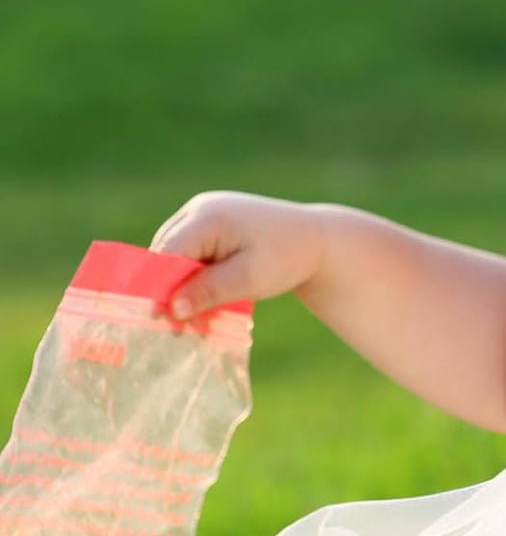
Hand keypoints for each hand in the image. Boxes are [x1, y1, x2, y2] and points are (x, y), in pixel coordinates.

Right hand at [149, 190, 326, 320]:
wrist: (315, 240)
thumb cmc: (286, 258)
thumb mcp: (249, 279)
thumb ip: (208, 291)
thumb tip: (170, 309)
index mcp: (208, 217)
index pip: (167, 254)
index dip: (159, 287)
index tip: (159, 320)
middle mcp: (200, 208)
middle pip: (167, 254)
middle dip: (171, 289)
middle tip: (176, 327)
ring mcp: (204, 212)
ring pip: (177, 255)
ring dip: (183, 285)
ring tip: (194, 319)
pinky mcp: (211, 223)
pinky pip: (191, 252)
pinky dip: (195, 276)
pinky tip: (205, 301)